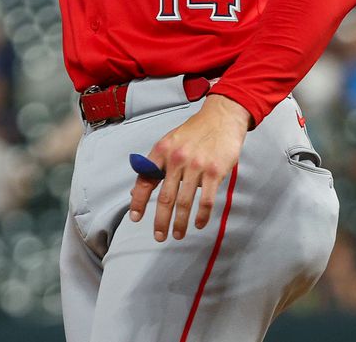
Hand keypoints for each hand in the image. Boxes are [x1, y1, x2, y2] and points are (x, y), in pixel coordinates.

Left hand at [128, 94, 250, 240]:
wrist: (220, 118)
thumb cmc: (193, 132)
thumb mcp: (169, 142)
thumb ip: (155, 164)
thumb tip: (137, 188)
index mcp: (161, 151)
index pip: (145, 180)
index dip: (138, 201)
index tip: (135, 218)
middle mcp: (176, 159)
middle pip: (164, 197)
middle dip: (160, 220)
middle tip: (158, 236)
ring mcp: (196, 166)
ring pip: (184, 202)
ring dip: (180, 223)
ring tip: (177, 235)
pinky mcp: (214, 172)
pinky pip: (205, 200)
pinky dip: (201, 216)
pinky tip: (198, 224)